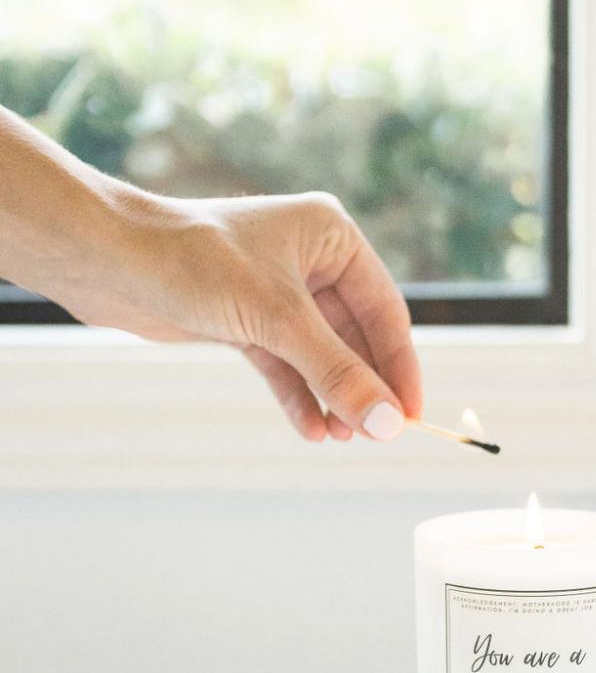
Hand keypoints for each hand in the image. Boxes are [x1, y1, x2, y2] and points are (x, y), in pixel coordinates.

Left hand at [66, 189, 421, 442]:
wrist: (108, 260)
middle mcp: (309, 259)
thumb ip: (338, 374)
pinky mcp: (246, 318)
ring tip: (340, 437)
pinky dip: (298, 395)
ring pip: (321, 354)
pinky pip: (287, 363)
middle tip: (373, 435)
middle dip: (362, 388)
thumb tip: (388, 424)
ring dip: (332, 397)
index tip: (410, 415)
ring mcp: (277, 291)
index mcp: (331, 236)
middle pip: (356, 337)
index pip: (384, 311)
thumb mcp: (278, 322)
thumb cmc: (193, 263)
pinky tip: (310, 428)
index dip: (399, 367)